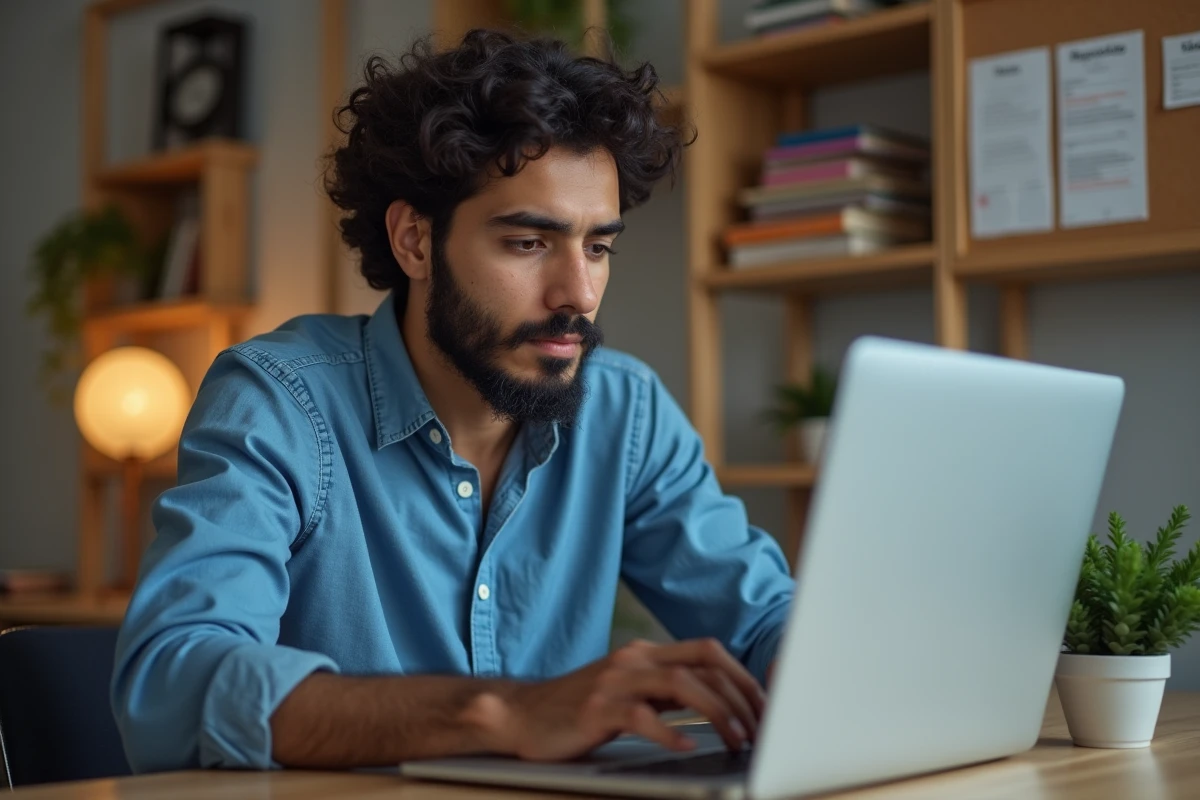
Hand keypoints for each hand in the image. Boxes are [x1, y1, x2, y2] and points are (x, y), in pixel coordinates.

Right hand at [471, 638, 766, 761]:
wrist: (521, 716)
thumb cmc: (580, 710)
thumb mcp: (631, 693)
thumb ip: (667, 692)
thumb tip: (719, 702)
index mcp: (646, 654)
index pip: (708, 651)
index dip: (743, 676)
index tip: (766, 706)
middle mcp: (634, 660)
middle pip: (704, 663)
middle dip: (741, 695)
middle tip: (761, 729)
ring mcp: (615, 683)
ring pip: (681, 684)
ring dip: (717, 713)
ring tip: (735, 740)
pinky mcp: (596, 710)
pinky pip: (640, 716)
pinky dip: (668, 731)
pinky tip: (685, 746)